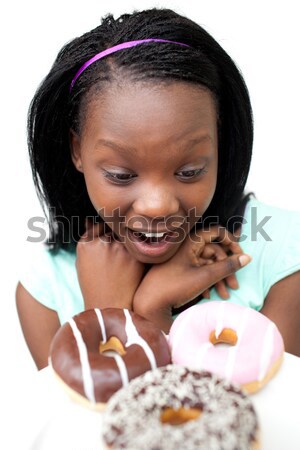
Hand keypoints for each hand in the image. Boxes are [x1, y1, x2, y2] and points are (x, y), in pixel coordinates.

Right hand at [76, 219, 144, 309]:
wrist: (109, 308)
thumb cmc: (95, 285)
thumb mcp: (83, 262)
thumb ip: (88, 239)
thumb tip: (89, 219)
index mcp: (86, 244)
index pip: (98, 225)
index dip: (105, 236)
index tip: (108, 246)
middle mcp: (101, 243)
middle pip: (114, 229)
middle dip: (117, 239)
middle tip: (117, 259)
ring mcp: (119, 248)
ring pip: (127, 236)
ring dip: (127, 245)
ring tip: (122, 266)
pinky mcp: (135, 256)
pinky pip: (138, 245)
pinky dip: (137, 253)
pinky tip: (131, 268)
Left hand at [133, 226, 250, 331]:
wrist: (149, 303)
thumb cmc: (174, 286)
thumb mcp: (205, 277)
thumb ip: (227, 267)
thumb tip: (247, 257)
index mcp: (191, 242)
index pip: (216, 232)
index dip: (231, 241)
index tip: (241, 256)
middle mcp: (188, 248)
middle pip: (215, 251)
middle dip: (227, 268)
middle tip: (235, 285)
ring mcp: (184, 260)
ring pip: (209, 264)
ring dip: (219, 279)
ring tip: (225, 295)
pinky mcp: (182, 271)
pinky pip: (199, 272)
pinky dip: (208, 282)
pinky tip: (209, 296)